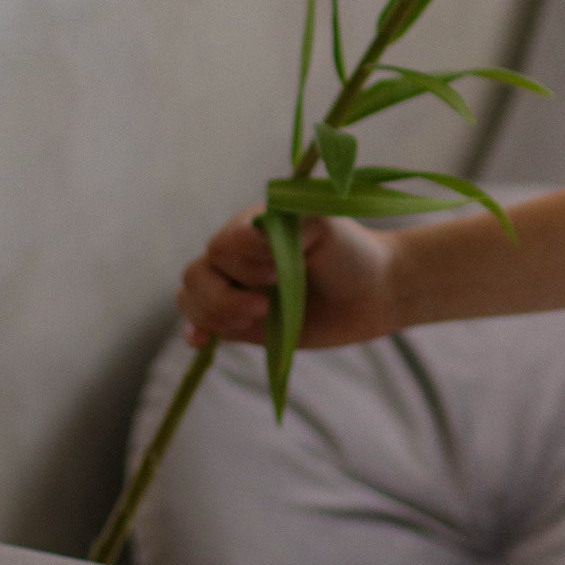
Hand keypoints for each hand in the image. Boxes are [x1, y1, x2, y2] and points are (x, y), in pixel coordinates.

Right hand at [176, 207, 401, 348]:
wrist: (374, 293)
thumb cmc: (352, 254)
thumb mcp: (326, 227)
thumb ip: (286, 223)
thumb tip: (248, 232)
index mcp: (255, 227)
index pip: (221, 244)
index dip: (242, 263)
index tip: (278, 271)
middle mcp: (239, 256)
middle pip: (197, 273)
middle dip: (226, 295)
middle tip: (267, 305)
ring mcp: (236, 288)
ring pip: (190, 297)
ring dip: (215, 313)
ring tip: (257, 318)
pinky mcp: (240, 321)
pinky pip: (199, 323)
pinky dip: (195, 330)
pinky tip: (201, 341)